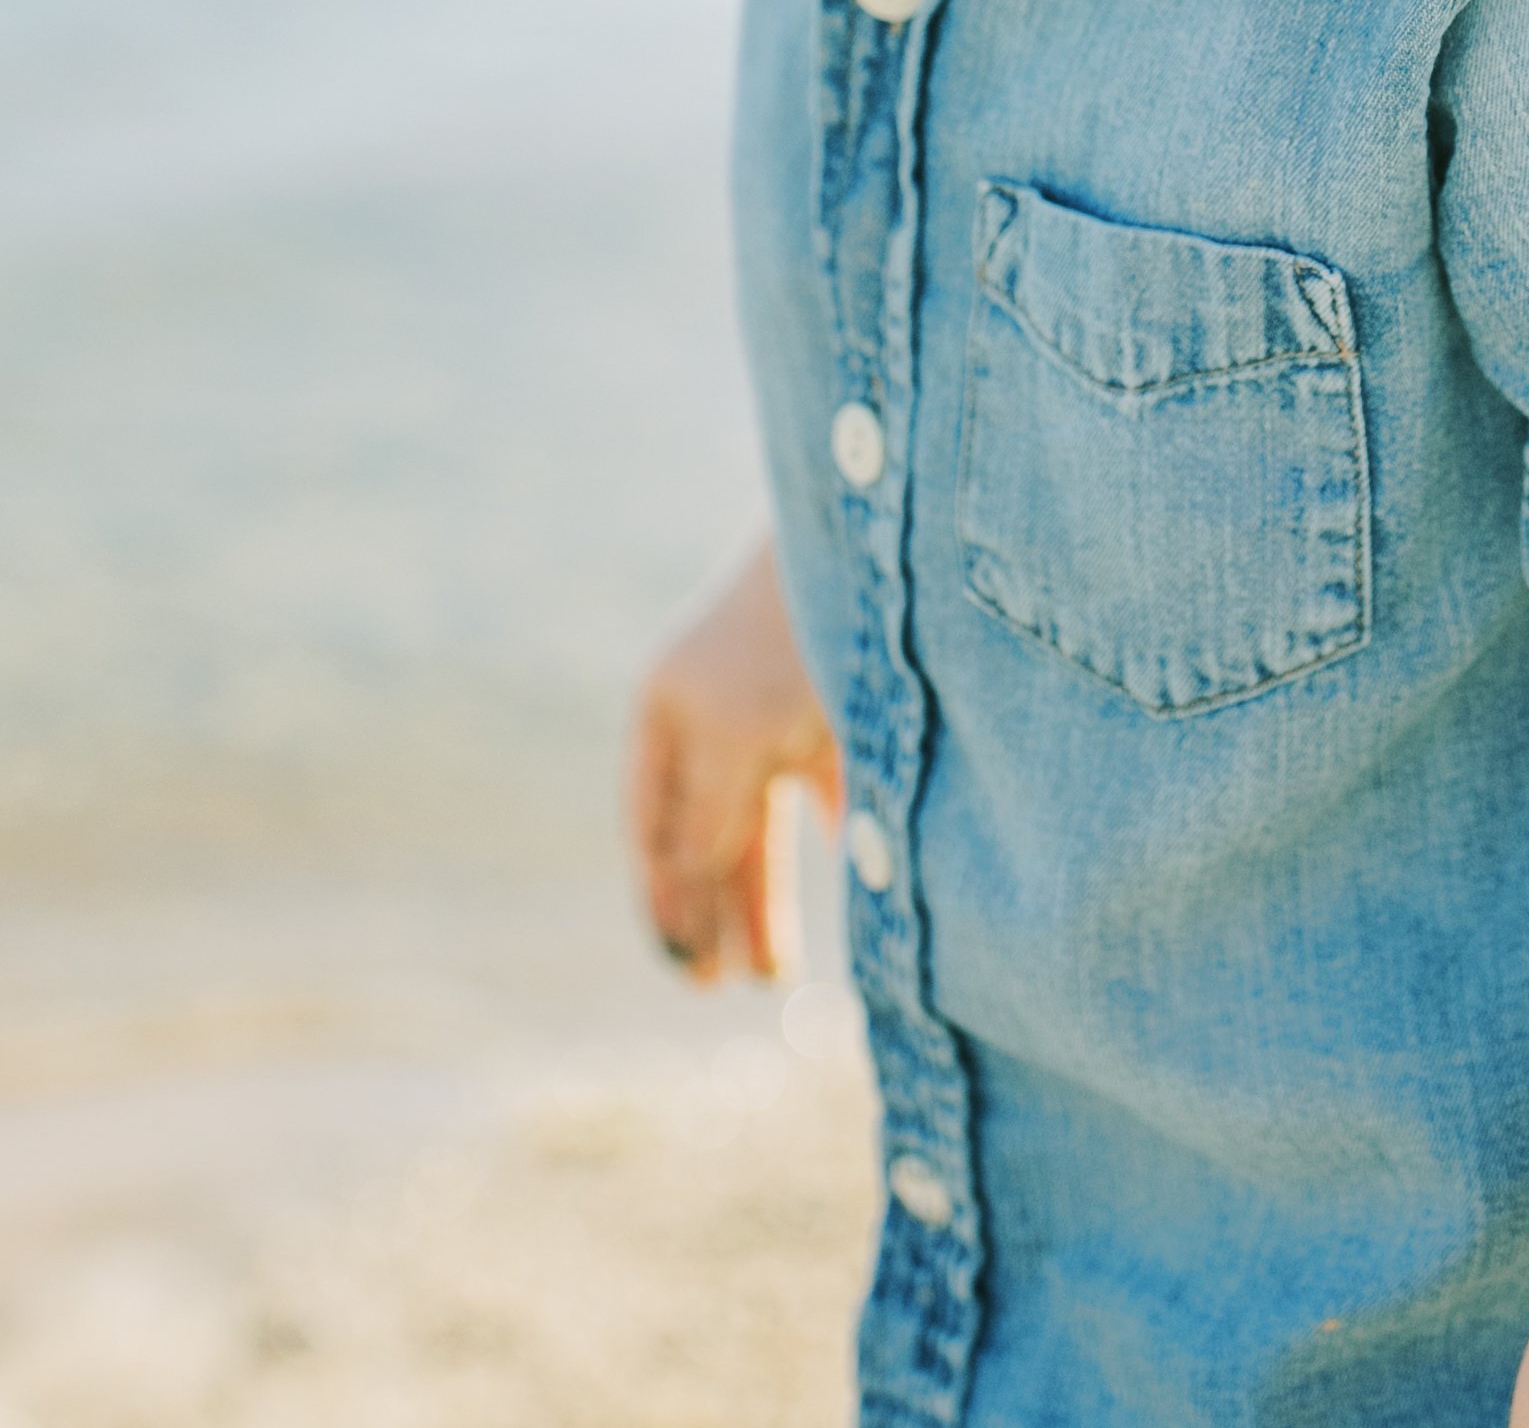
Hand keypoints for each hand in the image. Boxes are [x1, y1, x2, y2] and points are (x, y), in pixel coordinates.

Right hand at [628, 539, 840, 981]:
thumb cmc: (787, 633)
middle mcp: (718, 708)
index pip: (652, 818)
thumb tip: (683, 881)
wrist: (876, 543)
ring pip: (763, 819)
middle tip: (716, 986)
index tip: (682, 963)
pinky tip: (845, 871)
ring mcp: (780, 705)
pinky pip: (826, 785)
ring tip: (773, 973)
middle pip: (704, 829)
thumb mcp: (732, 733)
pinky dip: (832, 832)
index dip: (661, 892)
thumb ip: (704, 814)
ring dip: (764, 894)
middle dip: (710, 907)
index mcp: (668, 704)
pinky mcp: (842, 705)